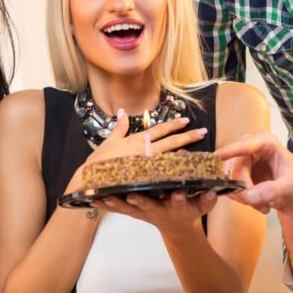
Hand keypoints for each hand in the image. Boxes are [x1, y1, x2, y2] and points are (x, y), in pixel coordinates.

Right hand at [67, 109, 207, 192]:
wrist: (90, 180)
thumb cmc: (98, 162)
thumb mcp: (109, 141)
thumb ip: (119, 127)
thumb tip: (121, 112)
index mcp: (136, 141)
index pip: (160, 130)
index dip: (174, 125)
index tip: (187, 120)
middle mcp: (144, 152)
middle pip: (171, 143)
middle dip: (188, 137)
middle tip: (202, 132)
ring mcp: (146, 167)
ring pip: (171, 159)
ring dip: (187, 155)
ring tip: (202, 153)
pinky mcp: (146, 180)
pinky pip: (165, 176)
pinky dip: (176, 174)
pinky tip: (188, 174)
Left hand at [93, 190, 216, 237]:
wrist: (176, 226)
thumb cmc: (190, 211)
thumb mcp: (202, 206)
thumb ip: (207, 199)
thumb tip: (212, 191)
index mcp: (176, 208)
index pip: (179, 202)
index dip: (179, 198)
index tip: (178, 193)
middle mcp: (158, 211)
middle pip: (149, 207)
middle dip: (141, 203)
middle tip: (133, 198)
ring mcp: (144, 213)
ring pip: (129, 209)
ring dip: (116, 204)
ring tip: (103, 198)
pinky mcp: (134, 212)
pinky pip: (118, 209)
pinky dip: (106, 204)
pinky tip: (92, 199)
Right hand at [216, 132, 292, 213]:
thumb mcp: (291, 186)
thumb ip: (272, 190)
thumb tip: (250, 195)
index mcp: (265, 142)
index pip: (245, 145)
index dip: (230, 151)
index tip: (217, 156)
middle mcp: (249, 147)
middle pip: (234, 168)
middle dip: (244, 190)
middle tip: (260, 205)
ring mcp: (241, 160)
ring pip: (228, 180)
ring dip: (243, 197)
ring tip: (263, 206)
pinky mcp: (236, 173)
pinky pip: (228, 187)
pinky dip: (241, 199)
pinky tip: (256, 203)